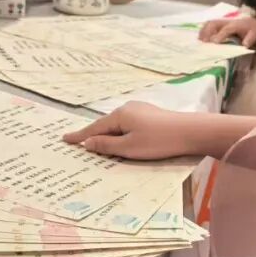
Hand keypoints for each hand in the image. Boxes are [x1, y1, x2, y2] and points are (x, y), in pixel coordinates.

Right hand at [63, 101, 194, 159]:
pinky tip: (123, 139)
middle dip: (93, 134)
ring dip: (109, 134)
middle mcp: (128, 108)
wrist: (191, 132)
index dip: (79, 136)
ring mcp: (141, 110)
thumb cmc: (158, 141)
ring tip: (98, 143)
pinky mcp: (151, 115)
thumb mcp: (129, 148)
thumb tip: (88, 142)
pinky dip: (121, 133)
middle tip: (77, 142)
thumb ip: (106, 145)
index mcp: (119, 115)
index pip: (94, 128)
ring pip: (118, 124)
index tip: (64, 139)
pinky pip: (129, 124)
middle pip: (106, 124)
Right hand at [198, 15, 255, 47]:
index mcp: (236, 24)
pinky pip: (209, 24)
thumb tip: (244, 44)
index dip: (220, 35)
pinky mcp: (219, 22)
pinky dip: (203, 29)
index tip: (214, 42)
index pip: (226, 29)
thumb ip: (249, 39)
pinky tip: (200, 37)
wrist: (250, 20)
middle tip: (203, 42)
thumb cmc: (251, 28)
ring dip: (204, 31)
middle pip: (214, 24)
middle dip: (208, 32)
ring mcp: (222, 21)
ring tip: (199, 40)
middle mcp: (227, 21)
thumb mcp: (254, 33)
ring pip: (210, 23)